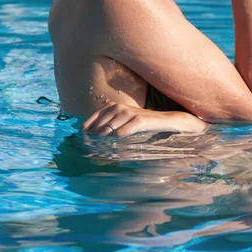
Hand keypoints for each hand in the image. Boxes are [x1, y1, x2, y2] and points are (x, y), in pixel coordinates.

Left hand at [82, 102, 207, 136]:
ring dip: (104, 134)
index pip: (94, 115)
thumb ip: (111, 127)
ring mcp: (132, 113)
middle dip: (93, 133)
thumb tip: (94, 139)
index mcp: (115, 107)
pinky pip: (128, 127)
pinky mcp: (142, 119)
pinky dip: (121, 133)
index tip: (82, 138)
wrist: (169, 121)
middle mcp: (121, 107)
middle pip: (102, 120)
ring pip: (113, 123)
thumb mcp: (126, 123)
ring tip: (98, 144)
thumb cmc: (145, 124)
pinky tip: (116, 140)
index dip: (87, 126)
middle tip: (87, 145)